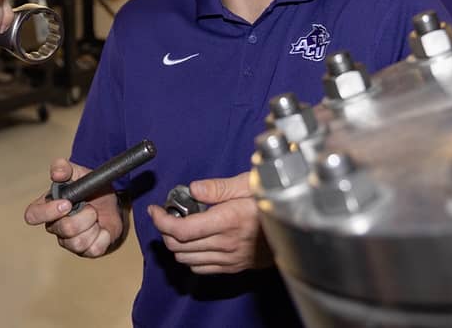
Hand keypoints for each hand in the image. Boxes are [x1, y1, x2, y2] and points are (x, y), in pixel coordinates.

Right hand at [24, 158, 124, 257]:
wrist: (113, 203)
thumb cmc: (90, 189)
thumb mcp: (79, 173)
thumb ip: (65, 168)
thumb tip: (56, 172)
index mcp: (48, 207)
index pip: (33, 215)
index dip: (47, 212)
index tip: (67, 203)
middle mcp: (55, 226)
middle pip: (64, 229)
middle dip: (84, 216)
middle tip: (91, 207)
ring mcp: (69, 242)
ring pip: (78, 242)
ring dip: (94, 226)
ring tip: (96, 218)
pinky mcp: (85, 251)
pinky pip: (94, 249)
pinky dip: (103, 236)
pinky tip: (103, 229)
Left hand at [148, 172, 272, 274]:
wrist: (298, 224)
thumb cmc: (272, 199)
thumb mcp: (247, 183)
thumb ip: (218, 187)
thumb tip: (193, 189)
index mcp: (227, 220)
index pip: (181, 230)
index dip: (161, 221)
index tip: (154, 210)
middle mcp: (226, 243)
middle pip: (179, 247)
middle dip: (164, 230)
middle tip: (166, 216)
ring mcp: (230, 258)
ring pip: (187, 260)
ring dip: (176, 245)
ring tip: (179, 227)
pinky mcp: (234, 267)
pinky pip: (202, 269)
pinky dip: (190, 257)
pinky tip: (194, 242)